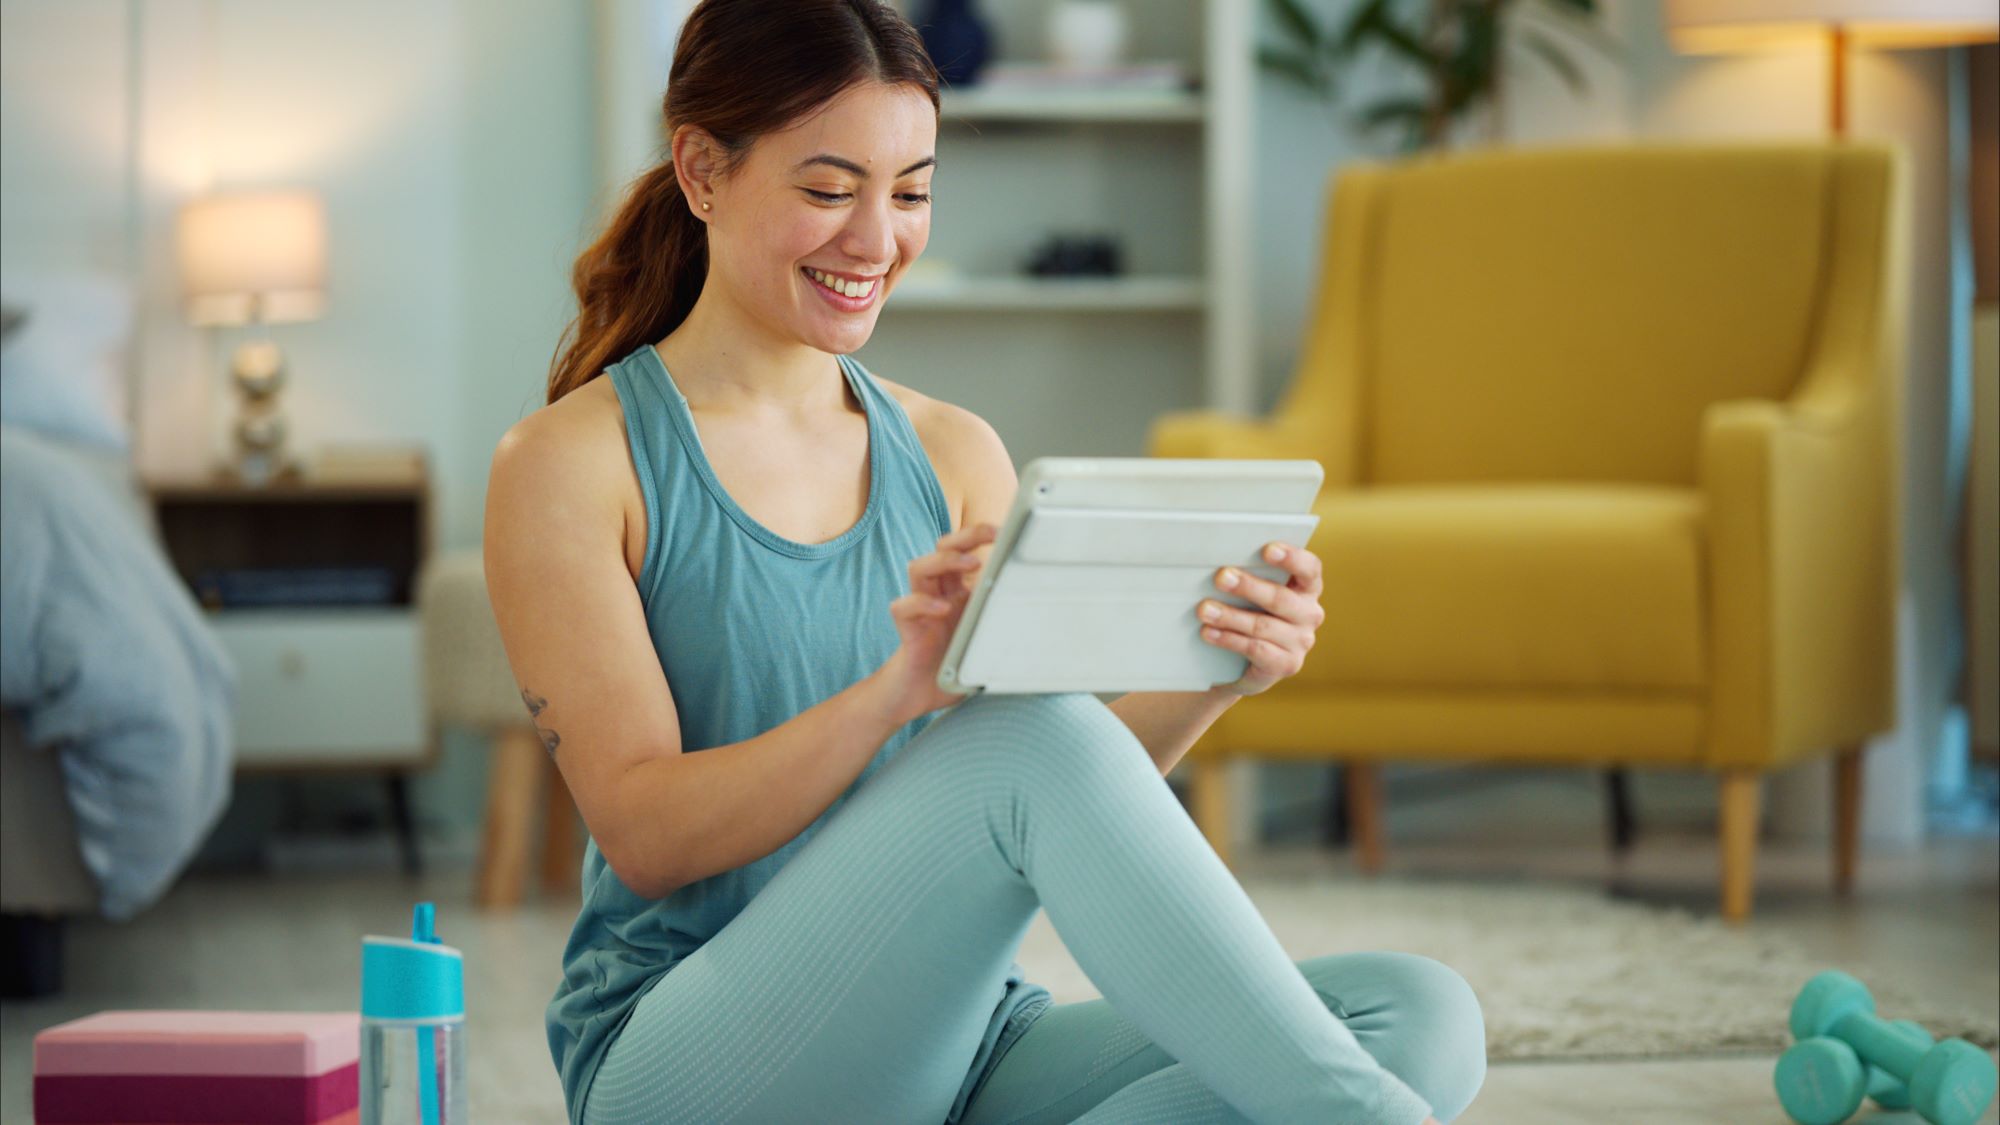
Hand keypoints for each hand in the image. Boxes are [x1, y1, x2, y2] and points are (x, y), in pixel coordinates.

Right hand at [877, 522, 997, 723]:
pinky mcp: (907, 628)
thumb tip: (1048, 625)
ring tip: (969, 564)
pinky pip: (903, 606)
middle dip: (966, 536)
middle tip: (990, 534)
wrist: (917, 697)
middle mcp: (939, 594)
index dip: (981, 536)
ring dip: (944, 561)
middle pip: (943, 548)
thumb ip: (1008, 630)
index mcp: (959, 593)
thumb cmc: (954, 669)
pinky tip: (941, 610)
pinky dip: (921, 603)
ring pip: (919, 568)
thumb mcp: (989, 644)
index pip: (966, 552)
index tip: (1007, 530)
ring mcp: (921, 609)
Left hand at [1197, 540, 1324, 696]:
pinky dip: (1229, 639)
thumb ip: (1249, 576)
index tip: (1267, 549)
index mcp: (1307, 588)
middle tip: (1221, 577)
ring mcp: (1301, 641)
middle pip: (1280, 598)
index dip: (1291, 558)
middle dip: (1248, 587)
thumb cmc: (1251, 613)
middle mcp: (1310, 614)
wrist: (1248, 663)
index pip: (1309, 568)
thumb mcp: (1255, 594)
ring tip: (1204, 609)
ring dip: (1230, 616)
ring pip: (1263, 625)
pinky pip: (1256, 649)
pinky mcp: (1287, 664)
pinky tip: (1208, 632)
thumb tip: (1221, 565)